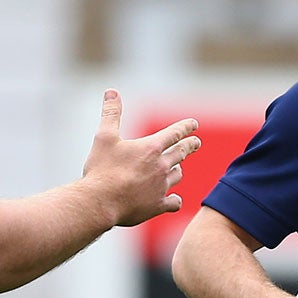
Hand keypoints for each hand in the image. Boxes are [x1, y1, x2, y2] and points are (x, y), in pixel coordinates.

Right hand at [82, 89, 200, 227]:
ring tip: (178, 168)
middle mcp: (161, 167)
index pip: (174, 133)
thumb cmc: (101, 169)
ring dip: (178, 169)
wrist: (100, 202)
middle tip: (196, 143)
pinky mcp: (157, 206)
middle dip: (190, 146)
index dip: (186, 127)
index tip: (194, 124)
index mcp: (151, 148)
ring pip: (177, 175)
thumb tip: (112, 91)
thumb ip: (111, 114)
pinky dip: (175, 200)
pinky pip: (174, 202)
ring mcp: (161, 187)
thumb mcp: (104, 137)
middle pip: (181, 153)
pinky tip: (175, 199)